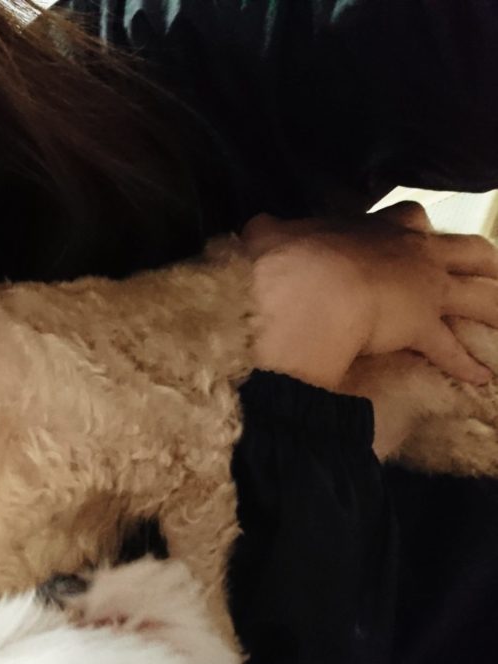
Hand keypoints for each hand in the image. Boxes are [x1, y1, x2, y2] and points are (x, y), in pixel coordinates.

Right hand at [245, 202, 497, 389]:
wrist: (310, 284)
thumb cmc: (291, 256)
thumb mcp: (272, 234)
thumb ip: (270, 231)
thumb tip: (256, 230)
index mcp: (380, 227)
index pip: (407, 218)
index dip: (415, 227)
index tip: (418, 233)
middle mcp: (414, 252)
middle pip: (468, 250)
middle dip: (486, 261)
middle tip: (495, 270)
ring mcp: (425, 288)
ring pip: (479, 296)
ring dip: (497, 308)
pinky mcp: (422, 326)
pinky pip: (450, 350)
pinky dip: (467, 365)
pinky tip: (482, 377)